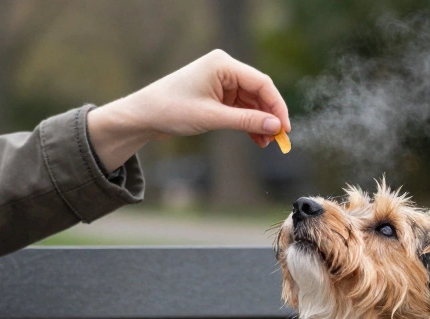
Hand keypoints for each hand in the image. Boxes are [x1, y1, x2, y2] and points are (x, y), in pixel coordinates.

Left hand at [87, 49, 290, 170]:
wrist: (143, 116)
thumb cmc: (171, 110)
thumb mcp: (212, 118)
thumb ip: (246, 121)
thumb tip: (276, 126)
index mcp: (223, 64)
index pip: (261, 83)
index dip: (277, 106)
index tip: (286, 128)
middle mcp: (224, 69)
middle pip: (259, 92)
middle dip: (269, 116)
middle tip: (280, 139)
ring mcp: (221, 82)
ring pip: (251, 102)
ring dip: (260, 122)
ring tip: (267, 143)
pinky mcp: (217, 95)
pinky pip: (240, 108)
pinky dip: (248, 123)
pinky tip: (257, 139)